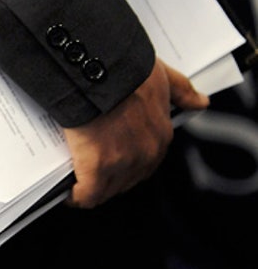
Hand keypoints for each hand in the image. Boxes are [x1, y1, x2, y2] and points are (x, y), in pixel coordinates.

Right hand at [63, 58, 208, 208]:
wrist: (99, 72)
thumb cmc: (126, 72)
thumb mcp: (163, 76)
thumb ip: (182, 91)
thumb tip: (200, 102)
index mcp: (160, 136)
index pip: (146, 163)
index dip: (127, 163)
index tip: (112, 160)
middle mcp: (144, 155)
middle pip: (126, 181)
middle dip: (109, 179)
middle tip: (89, 172)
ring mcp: (120, 164)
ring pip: (106, 191)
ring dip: (91, 190)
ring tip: (75, 183)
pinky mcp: (95, 169)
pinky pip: (86, 195)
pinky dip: (76, 196)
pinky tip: (67, 193)